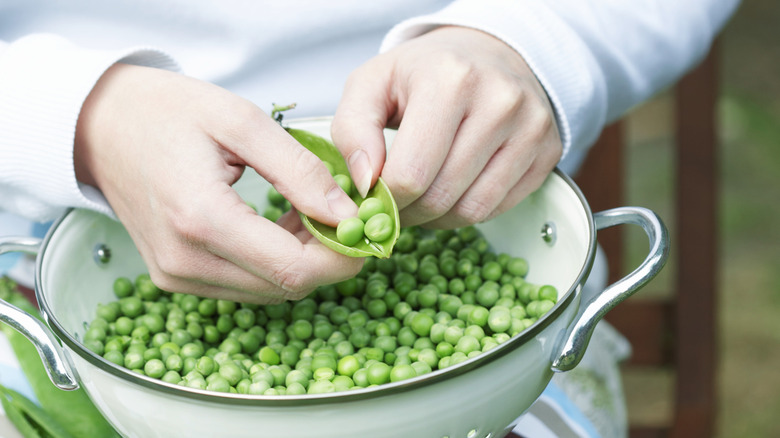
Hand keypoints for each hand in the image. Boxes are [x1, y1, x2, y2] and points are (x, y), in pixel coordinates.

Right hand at [74, 64, 360, 303]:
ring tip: (308, 211)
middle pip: (284, 287)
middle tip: (343, 215)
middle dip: (326, 258)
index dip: (340, 257)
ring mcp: (176, 275)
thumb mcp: (241, 122)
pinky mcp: (175, 277)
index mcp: (201, 219)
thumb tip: (345, 212)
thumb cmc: (168, 112)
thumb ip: (298, 170)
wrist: (102, 126)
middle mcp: (185, 260)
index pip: (292, 269)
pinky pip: (244, 285)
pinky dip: (273, 263)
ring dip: (301, 260)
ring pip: (268, 291)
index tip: (364, 230)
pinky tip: (281, 225)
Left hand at [332, 26, 561, 228]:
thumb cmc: (425, 72)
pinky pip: (499, 208)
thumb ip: (352, 131)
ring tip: (422, 199)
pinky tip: (454, 191)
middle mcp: (499, 101)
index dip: (385, 200)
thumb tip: (366, 182)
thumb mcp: (371, 84)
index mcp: (450, 80)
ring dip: (438, 218)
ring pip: (472, 210)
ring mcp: (531, 127)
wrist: (488, 53)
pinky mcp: (547, 151)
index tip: (375, 197)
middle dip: (409, 213)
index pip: (410, 174)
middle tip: (396, 205)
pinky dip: (469, 211)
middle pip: (441, 196)